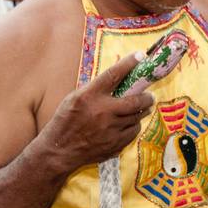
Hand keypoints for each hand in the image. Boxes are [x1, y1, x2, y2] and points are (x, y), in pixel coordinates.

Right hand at [39, 53, 155, 171]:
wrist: (59, 150)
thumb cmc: (65, 121)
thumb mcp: (74, 99)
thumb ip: (95, 90)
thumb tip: (117, 80)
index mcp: (89, 96)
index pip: (113, 75)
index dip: (128, 64)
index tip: (140, 56)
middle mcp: (102, 112)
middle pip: (135, 100)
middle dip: (146, 97)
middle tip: (149, 95)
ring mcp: (110, 130)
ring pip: (136, 117)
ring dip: (141, 111)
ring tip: (141, 108)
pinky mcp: (115, 144)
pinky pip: (133, 132)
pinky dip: (133, 126)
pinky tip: (129, 124)